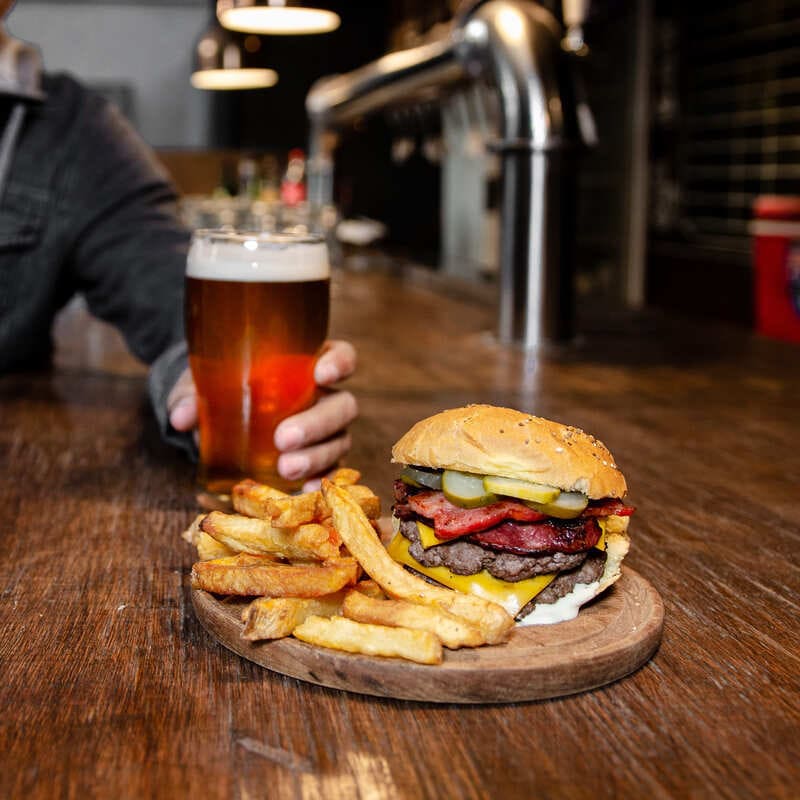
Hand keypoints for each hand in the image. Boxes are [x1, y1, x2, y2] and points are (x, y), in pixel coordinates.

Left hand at [167, 340, 358, 490]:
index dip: (340, 363)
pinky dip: (318, 481)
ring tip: (284, 469)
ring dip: (315, 456)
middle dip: (317, 423)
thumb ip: (193, 394)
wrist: (219, 422)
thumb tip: (182, 416)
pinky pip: (330, 472)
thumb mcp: (205, 384)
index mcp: (309, 365)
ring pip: (339, 441)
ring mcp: (327, 433)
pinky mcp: (320, 462)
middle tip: (283, 438)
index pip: (342, 356)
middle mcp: (326, 397)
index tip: (321, 374)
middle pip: (343, 406)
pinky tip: (302, 491)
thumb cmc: (223, 390)